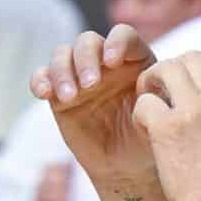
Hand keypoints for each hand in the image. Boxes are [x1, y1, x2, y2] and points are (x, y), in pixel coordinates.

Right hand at [31, 26, 160, 200]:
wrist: (125, 165)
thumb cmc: (146, 138)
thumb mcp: (160, 117)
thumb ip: (158, 99)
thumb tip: (150, 86)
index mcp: (133, 59)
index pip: (122, 36)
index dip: (116, 43)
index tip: (113, 63)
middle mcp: (104, 62)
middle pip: (88, 41)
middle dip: (86, 58)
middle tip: (91, 85)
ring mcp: (79, 75)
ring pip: (62, 54)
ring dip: (62, 70)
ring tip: (69, 96)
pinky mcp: (58, 93)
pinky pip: (42, 77)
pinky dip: (40, 80)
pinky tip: (43, 93)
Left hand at [131, 51, 200, 200]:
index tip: (193, 87)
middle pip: (191, 58)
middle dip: (174, 72)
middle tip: (163, 94)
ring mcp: (195, 112)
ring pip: (166, 68)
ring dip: (153, 84)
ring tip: (151, 106)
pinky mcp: (168, 129)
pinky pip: (145, 101)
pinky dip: (141, 113)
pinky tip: (146, 131)